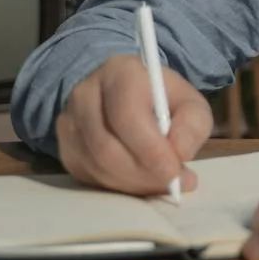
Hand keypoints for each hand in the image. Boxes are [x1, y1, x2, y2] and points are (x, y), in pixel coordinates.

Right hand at [56, 54, 212, 193]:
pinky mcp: (65, 147)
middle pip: (107, 147)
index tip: (174, 172)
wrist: (124, 92)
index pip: (126, 115)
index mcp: (119, 73)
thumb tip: (180, 154)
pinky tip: (140, 181)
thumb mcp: (189, 102)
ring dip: (133, 184)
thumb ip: (193, 124)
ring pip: (97, 166)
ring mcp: (69, 122)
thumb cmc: (161, 98)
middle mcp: (85, 94)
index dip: (150, 150)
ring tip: (162, 183)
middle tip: (174, 184)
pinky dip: (118, 187)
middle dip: (144, 174)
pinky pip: (89, 177)